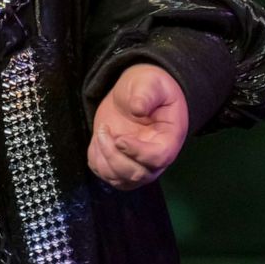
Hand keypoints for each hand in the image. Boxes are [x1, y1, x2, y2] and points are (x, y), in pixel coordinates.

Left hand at [87, 63, 188, 189]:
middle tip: (104, 129)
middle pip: (137, 175)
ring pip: (120, 180)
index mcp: (168, 139)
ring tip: (101, 131)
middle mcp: (155, 158)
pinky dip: (96, 160)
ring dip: (103, 159)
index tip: (119, 139)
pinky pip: (105, 174)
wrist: (137, 93)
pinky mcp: (119, 162)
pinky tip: (98, 139)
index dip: (137, 153)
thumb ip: (146, 95)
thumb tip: (137, 109)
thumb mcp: (150, 83)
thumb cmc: (149, 88)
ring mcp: (137, 163)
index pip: (158, 158)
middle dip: (114, 156)